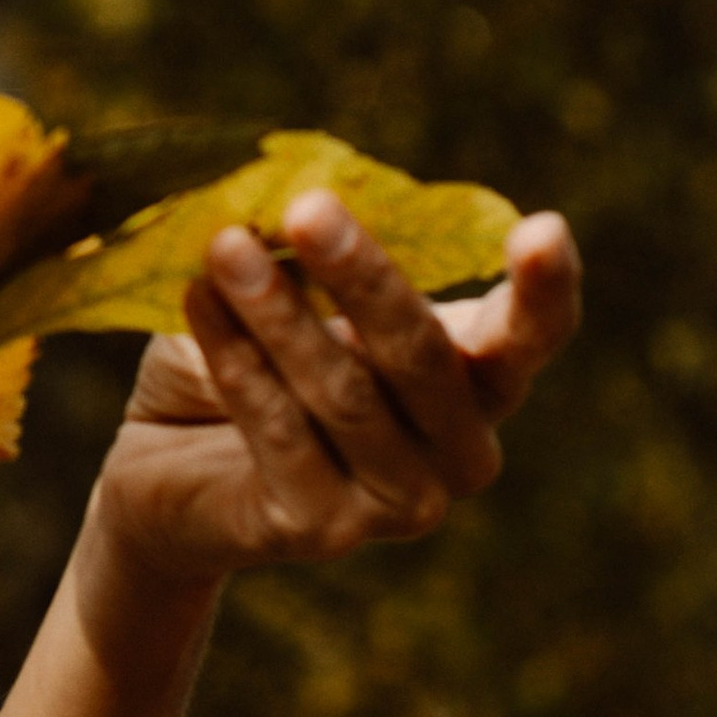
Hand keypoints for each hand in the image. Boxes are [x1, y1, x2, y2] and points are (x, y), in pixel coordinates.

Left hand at [89, 191, 580, 592]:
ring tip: (224, 245)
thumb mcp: (289, 292)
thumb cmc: (253, 355)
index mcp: (475, 377)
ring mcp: (401, 502)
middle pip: (425, 355)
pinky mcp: (325, 530)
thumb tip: (291, 186)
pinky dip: (238, 362)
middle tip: (307, 207)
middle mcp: (459, 450)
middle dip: (363, 275)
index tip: (544, 229)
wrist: (172, 470)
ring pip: (346, 394)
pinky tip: (200, 302)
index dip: (544, 288)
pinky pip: (283, 434)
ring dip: (279, 313)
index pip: (530, 336)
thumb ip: (309, 254)